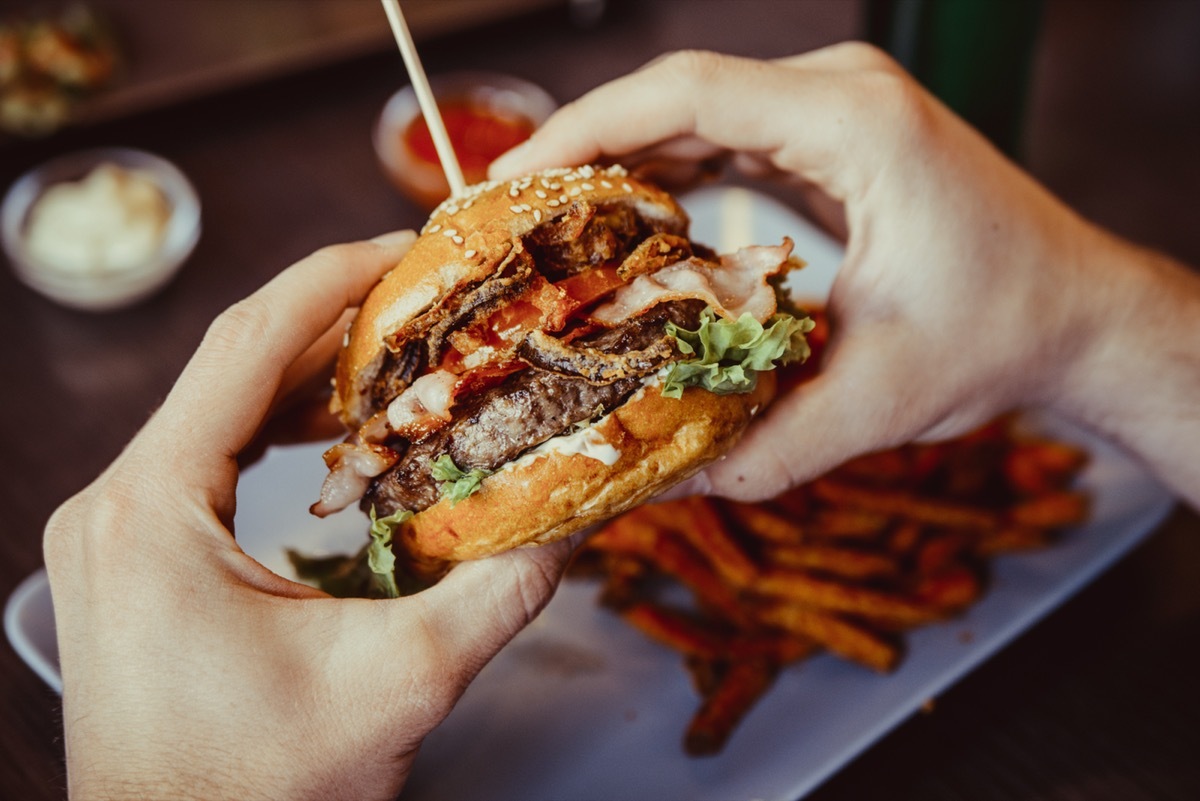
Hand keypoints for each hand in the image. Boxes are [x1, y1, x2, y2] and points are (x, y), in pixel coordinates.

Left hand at [44, 232, 572, 800]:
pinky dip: (278, 428)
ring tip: (400, 354)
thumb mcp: (398, 686)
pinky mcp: (133, 557)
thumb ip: (500, 594)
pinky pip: (208, 456)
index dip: (334, 280)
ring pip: (219, 408)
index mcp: (154, 509)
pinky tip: (337, 432)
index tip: (408, 247)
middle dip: (336, 323)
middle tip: (428, 298)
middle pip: (232, 366)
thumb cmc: (256, 792)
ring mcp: (116, 531)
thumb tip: (579, 520)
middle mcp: (116, 504)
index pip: (246, 344)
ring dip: (309, 376)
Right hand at [492, 46, 1199, 504]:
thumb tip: (654, 484)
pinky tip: (624, 226)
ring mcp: (837, 108)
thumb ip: (760, 446)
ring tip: (549, 226)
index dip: (589, 129)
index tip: (516, 182)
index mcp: (856, 125)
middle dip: (586, 152)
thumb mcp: (877, 402)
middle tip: (511, 218)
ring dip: (621, 162)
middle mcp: (842, 94)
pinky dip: (667, 174)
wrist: (1075, 314)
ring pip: (697, 114)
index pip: (690, 95)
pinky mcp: (831, 137)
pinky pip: (727, 137)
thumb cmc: (1002, 334)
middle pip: (679, 97)